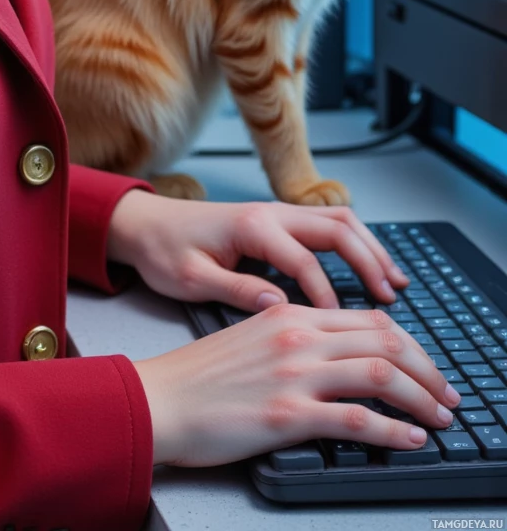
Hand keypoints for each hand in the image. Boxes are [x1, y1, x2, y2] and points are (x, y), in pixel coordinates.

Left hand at [106, 190, 409, 309]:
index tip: (340, 326)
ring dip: (369, 248)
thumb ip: (235, 290)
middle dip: (368, 261)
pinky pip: (327, 225)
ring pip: (338, 220)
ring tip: (394, 281)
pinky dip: (354, 244)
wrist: (143, 224)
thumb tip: (278, 307)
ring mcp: (276, 213)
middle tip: (391, 297)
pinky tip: (368, 267)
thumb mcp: (190, 278)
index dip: (326, 293)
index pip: (304, 260)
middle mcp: (270, 212)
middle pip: (336, 228)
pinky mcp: (276, 221)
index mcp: (251, 226)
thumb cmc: (163, 251)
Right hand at [133, 302, 458, 466]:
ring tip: (439, 418)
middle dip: (426, 370)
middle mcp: (297, 335)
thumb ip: (291, 335)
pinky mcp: (287, 413)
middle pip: (384, 340)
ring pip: (379, 373)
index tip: (425, 367)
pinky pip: (357, 419)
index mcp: (289, 314)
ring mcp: (294, 373)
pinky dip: (393, 430)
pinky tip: (409, 440)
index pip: (367, 319)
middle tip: (446, 395)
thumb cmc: (198, 377)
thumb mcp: (250, 337)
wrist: (159, 399)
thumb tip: (332, 353)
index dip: (407, 344)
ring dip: (420, 397)